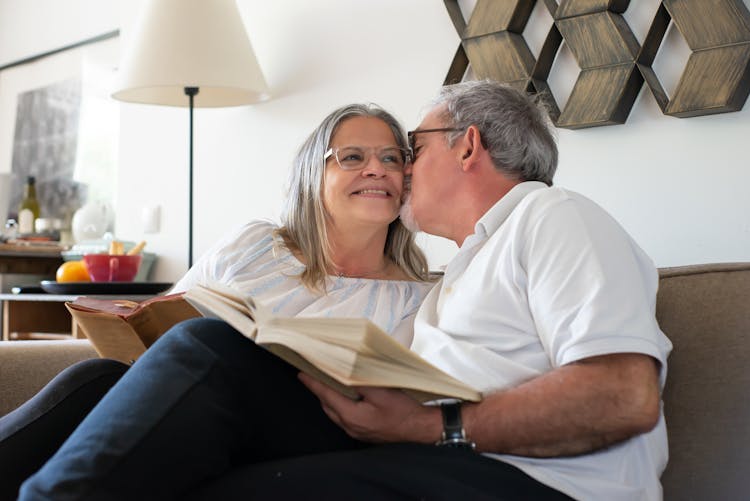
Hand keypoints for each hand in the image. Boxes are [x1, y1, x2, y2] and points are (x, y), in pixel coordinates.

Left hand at [298, 373, 439, 443]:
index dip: (313, 383)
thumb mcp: (381, 391)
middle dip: (319, 390)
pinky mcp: (363, 432)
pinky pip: (344, 417)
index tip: (301, 373)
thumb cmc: (403, 410)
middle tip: (313, 374)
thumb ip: (360, 382)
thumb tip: (343, 373)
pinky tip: (345, 396)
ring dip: (329, 398)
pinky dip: (340, 405)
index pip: (326, 395)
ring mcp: (356, 432)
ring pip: (334, 412)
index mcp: (351, 415)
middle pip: (327, 405)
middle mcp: (349, 426)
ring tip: (327, 382)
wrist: (421, 430)